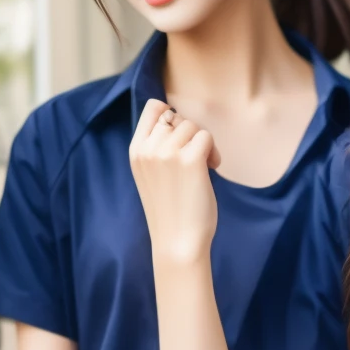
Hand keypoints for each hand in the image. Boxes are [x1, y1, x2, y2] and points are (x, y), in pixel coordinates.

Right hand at [129, 99, 221, 266]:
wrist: (177, 241)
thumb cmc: (169, 210)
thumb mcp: (150, 173)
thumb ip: (157, 148)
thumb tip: (177, 119)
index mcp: (135, 151)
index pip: (153, 108)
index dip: (171, 116)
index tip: (181, 137)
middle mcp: (149, 149)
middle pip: (177, 117)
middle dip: (190, 135)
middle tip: (195, 159)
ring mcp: (168, 153)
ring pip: (193, 126)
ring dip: (203, 144)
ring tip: (203, 167)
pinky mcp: (190, 160)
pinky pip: (207, 137)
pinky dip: (214, 152)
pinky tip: (212, 169)